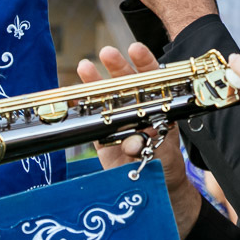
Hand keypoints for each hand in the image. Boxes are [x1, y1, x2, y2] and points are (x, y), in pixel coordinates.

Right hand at [76, 43, 202, 237]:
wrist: (158, 190)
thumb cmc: (167, 165)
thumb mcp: (165, 156)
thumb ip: (150, 147)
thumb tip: (133, 139)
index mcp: (157, 107)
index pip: (152, 80)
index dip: (144, 63)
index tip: (135, 49)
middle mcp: (137, 110)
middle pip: (126, 84)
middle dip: (117, 67)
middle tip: (106, 53)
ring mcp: (119, 123)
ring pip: (107, 99)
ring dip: (95, 84)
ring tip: (84, 66)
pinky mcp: (103, 140)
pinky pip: (92, 123)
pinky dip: (81, 110)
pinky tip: (72, 98)